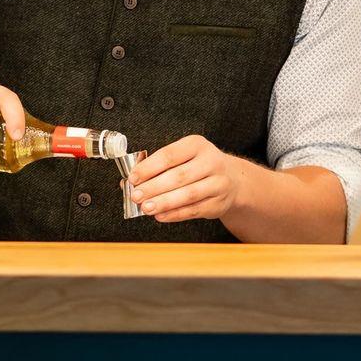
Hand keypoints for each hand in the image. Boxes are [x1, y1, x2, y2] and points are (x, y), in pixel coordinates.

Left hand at [129, 136, 249, 224]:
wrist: (232, 178)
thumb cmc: (199, 166)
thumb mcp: (183, 157)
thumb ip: (157, 167)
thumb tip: (128, 181)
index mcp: (197, 145)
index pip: (170, 155)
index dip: (149, 167)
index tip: (134, 177)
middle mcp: (211, 161)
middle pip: (179, 176)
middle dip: (154, 187)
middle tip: (136, 195)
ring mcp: (218, 183)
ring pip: (188, 195)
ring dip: (164, 202)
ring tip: (146, 207)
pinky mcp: (218, 202)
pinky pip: (194, 210)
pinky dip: (175, 214)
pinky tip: (161, 215)